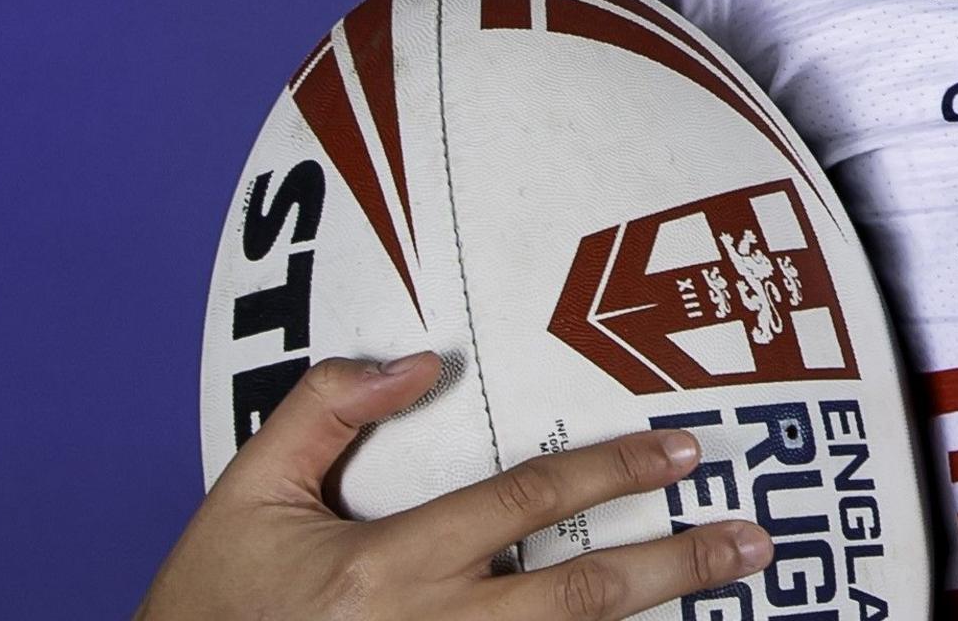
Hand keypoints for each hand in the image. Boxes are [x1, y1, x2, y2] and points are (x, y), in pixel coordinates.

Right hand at [138, 353, 770, 620]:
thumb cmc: (206, 611)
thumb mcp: (244, 496)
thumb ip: (323, 413)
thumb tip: (415, 361)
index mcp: (385, 566)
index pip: (526, 502)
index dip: (613, 471)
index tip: (682, 449)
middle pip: (579, 599)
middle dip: (676, 565)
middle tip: (751, 541)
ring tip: (729, 587)